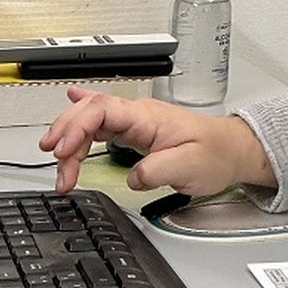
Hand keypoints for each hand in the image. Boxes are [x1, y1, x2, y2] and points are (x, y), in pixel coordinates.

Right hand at [38, 88, 275, 195]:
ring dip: (71, 142)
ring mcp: (135, 122)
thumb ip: (157, 171)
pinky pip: (101, 125)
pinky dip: (80, 127)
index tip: (63, 150)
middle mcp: (138, 115)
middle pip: (89, 112)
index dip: (76, 126)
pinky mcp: (136, 132)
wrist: (232, 150)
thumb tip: (132, 178)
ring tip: (62, 171)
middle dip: (65, 133)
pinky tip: (67, 119)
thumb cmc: (216, 154)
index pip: (102, 110)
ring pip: (91, 121)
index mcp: (148, 116)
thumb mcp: (189, 167)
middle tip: (54, 161)